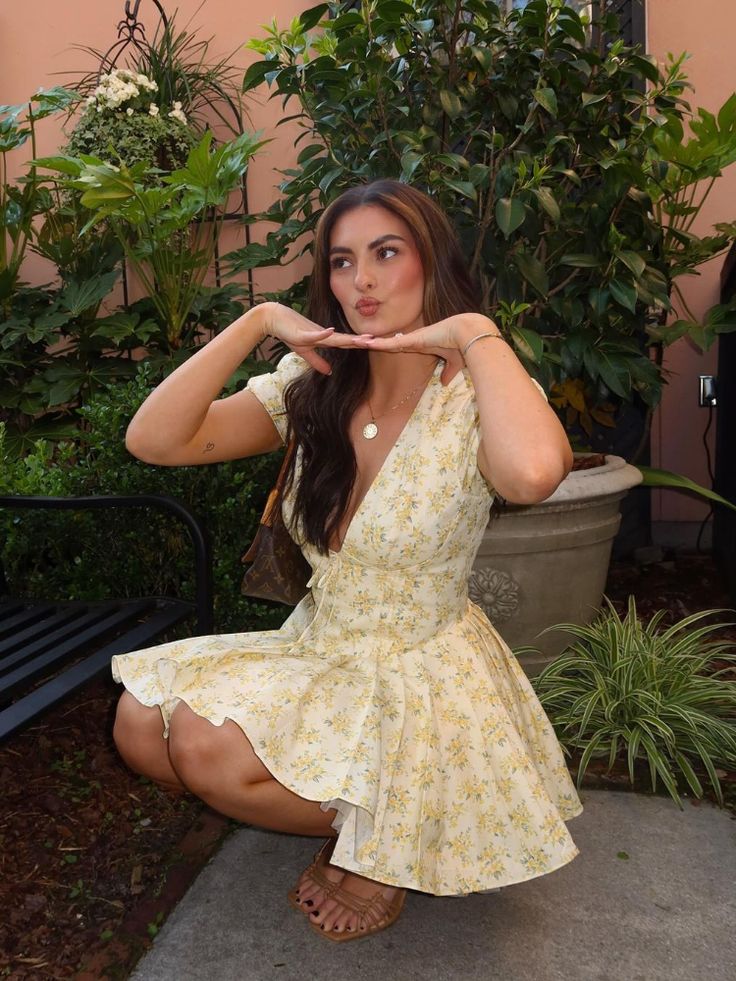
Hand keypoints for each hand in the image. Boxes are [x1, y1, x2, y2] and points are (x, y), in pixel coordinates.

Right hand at [260, 302, 372, 374]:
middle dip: (362, 342)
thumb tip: (330, 372)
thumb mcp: (305, 352)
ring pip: (335, 338)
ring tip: (364, 339)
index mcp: (326, 340)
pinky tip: (332, 331)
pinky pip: (315, 334)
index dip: (361, 345)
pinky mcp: (303, 333)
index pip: (347, 344)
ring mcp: (315, 333)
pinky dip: (323, 333)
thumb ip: (318, 362)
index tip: (377, 345)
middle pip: (346, 340)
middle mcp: (324, 335)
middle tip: (380, 342)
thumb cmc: (290, 332)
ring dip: (349, 339)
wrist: (274, 319)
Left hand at [362, 313, 497, 385]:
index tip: (372, 346)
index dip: (384, 345)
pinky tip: (362, 343)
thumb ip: (448, 372)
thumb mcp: (454, 363)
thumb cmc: (463, 346)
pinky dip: (376, 343)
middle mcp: (412, 339)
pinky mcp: (411, 340)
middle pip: (385, 342)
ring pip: (383, 341)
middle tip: (353, 342)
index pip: (397, 345)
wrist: (468, 334)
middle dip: (370, 343)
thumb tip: (445, 383)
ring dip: (368, 342)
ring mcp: (410, 338)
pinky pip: (389, 342)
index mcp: (420, 343)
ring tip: (350, 342)